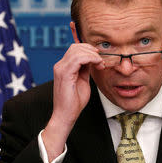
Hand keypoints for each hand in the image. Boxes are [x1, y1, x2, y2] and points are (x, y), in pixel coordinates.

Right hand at [42, 43, 104, 160]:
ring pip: (77, 50)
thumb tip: (92, 60)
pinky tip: (97, 65)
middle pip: (75, 47)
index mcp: (64, 67)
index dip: (89, 50)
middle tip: (101, 61)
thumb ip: (85, 70)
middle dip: (91, 51)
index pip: (75, 49)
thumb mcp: (83, 80)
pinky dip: (91, 59)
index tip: (99, 58)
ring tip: (100, 64)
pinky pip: (78, 58)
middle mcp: (60, 65)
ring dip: (93, 55)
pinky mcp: (64, 74)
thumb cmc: (74, 101)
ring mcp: (61, 69)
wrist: (66, 115)